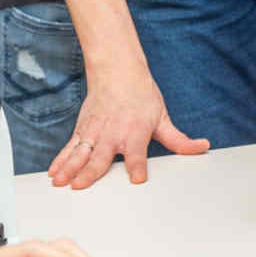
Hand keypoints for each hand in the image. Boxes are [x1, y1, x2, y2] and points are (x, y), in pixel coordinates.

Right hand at [47, 62, 208, 189]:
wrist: (117, 71)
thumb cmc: (141, 95)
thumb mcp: (162, 117)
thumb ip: (179, 140)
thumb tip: (202, 147)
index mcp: (135, 133)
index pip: (138, 154)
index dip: (138, 167)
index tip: (137, 179)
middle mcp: (113, 134)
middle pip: (101, 157)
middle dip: (90, 172)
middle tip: (80, 185)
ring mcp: (95, 133)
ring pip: (80, 154)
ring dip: (69, 169)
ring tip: (61, 183)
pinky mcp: (82, 130)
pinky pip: (70, 148)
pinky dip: (60, 160)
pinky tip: (53, 173)